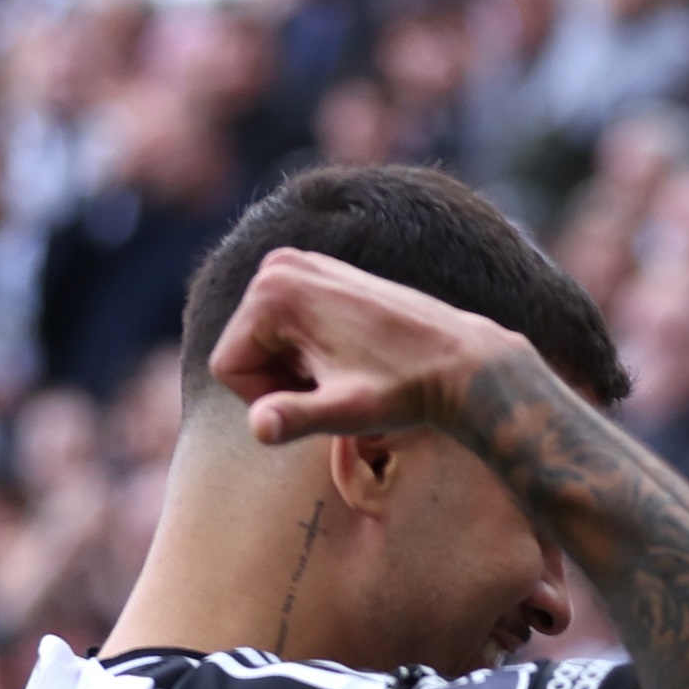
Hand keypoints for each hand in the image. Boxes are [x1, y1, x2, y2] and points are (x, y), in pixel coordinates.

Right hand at [206, 243, 519, 445]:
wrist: (461, 361)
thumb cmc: (405, 390)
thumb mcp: (346, 412)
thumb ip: (295, 418)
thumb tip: (259, 427)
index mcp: (271, 291)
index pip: (228, 368)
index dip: (266, 400)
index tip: (318, 402)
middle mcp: (280, 264)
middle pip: (244, 349)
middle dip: (280, 381)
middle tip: (336, 388)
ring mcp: (301, 261)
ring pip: (264, 340)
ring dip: (295, 369)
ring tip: (346, 373)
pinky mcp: (321, 269)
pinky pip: (287, 325)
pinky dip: (310, 349)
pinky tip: (352, 358)